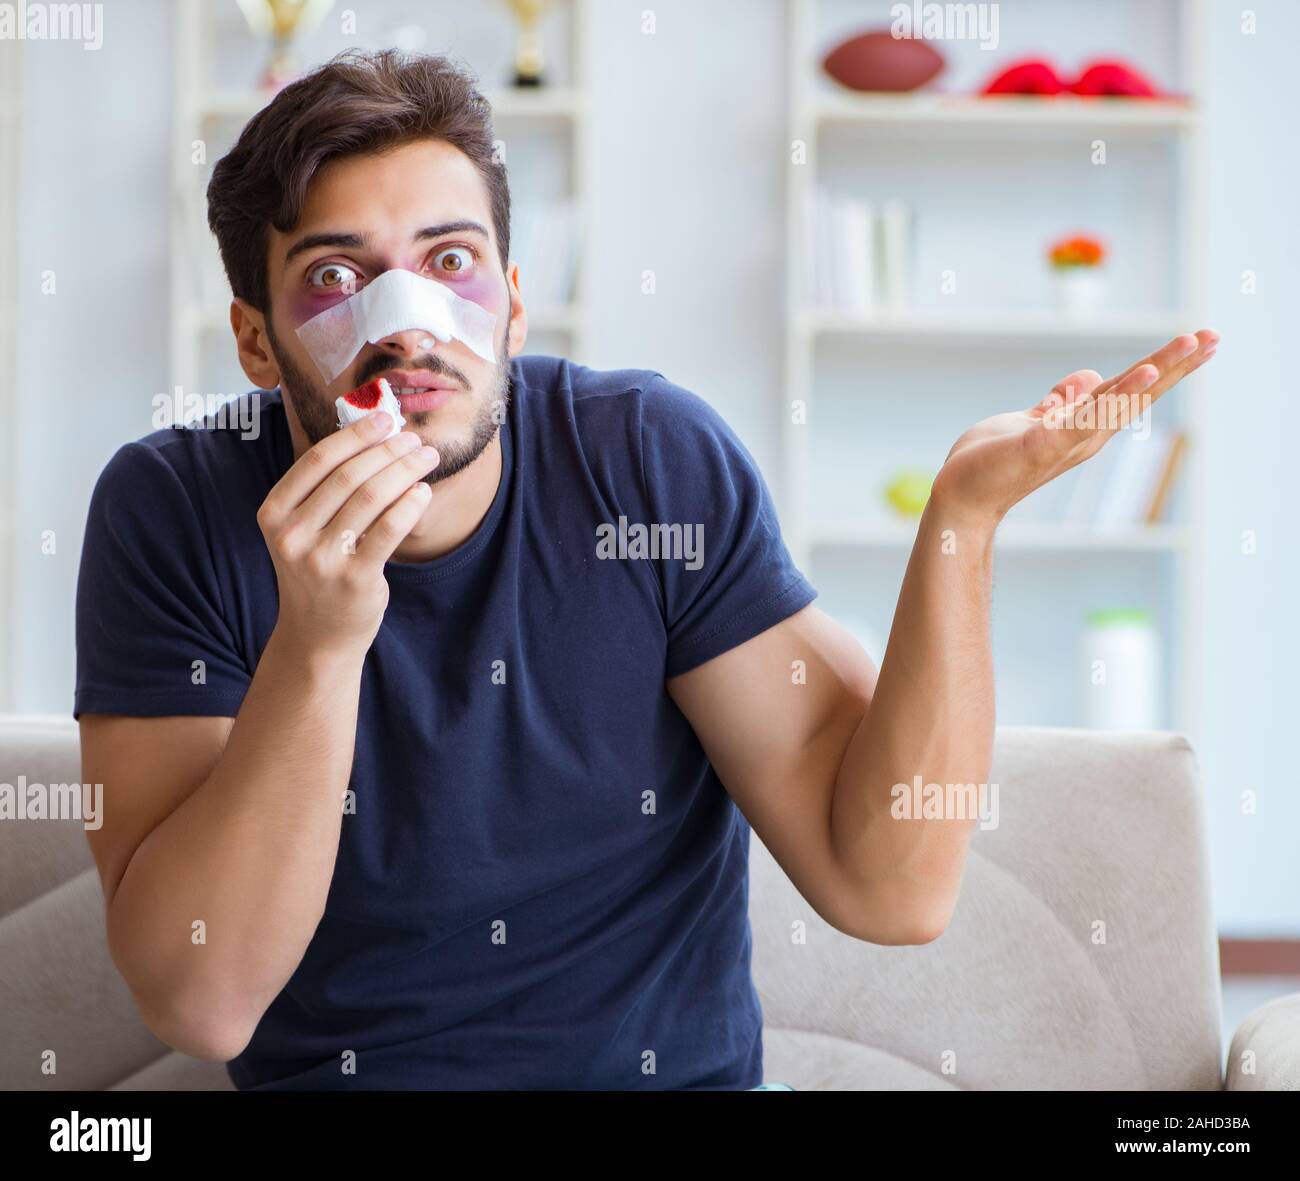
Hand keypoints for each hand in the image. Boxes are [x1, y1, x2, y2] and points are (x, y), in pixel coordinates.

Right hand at [256, 411, 439, 657]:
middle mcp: (291, 534)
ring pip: (371, 497)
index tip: (384, 419)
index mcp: (274, 512)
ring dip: (405, 470)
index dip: (356, 434)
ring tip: (426, 458)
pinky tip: (423, 491)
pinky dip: (410, 505)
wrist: (318, 633)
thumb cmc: (317, 569)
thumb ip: (326, 487)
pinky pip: (389, 530)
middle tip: (414, 439)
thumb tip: (374, 432)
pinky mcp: (354, 579)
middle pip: (349, 475)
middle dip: (388, 450)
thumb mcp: (304, 528)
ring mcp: (321, 559)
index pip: (318, 460)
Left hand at [929, 329, 1219, 527]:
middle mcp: (1085, 436)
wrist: (961, 499)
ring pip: (1117, 404)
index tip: (1202, 339)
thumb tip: (1091, 377)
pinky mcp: (1039, 447)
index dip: (1167, 365)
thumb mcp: (1032, 422)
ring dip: (1153, 373)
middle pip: (1138, 393)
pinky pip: (1078, 421)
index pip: (1133, 389)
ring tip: (1188, 345)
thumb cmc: (992, 463)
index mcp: (1085, 425)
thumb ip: (1060, 403)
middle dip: (1176, 365)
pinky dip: (1109, 400)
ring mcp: (1065, 442)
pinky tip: (1137, 377)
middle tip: (1215, 337)